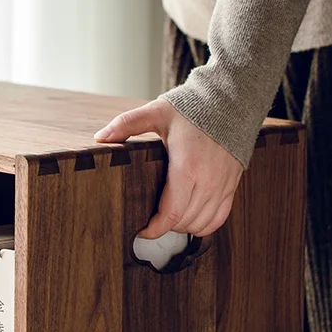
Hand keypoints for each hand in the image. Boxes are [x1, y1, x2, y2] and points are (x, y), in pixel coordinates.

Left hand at [94, 98, 243, 237]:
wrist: (232, 100)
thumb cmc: (192, 108)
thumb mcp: (156, 112)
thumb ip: (127, 124)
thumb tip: (100, 137)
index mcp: (187, 167)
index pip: (171, 213)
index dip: (154, 229)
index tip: (142, 232)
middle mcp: (208, 180)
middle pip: (184, 222)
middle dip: (165, 227)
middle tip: (151, 222)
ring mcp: (222, 185)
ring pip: (201, 224)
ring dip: (183, 227)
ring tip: (168, 220)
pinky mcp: (232, 185)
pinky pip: (219, 218)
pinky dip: (204, 225)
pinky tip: (190, 220)